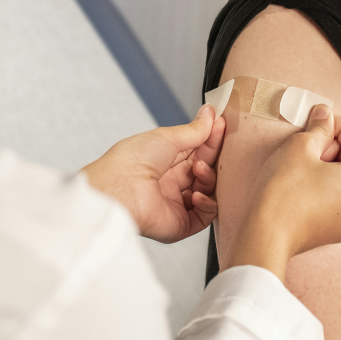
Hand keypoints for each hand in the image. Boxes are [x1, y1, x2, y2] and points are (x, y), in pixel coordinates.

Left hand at [81, 105, 227, 243]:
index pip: (195, 151)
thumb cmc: (131, 161)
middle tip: (220, 143)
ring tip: (199, 169)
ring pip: (207, 192)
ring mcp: (175, 204)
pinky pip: (204, 216)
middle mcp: (169, 183)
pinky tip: (198, 194)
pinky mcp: (179, 224)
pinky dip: (207, 204)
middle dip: (212, 157)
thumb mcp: (166, 137)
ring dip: (209, 178)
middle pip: (203, 170)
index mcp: (162, 162)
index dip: (209, 139)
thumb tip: (209, 115)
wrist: (118, 188)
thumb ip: (193, 130)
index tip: (221, 125)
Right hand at [221, 105, 340, 280]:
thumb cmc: (284, 192)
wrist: (267, 234)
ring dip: (336, 166)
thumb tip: (325, 114)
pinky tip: (310, 180)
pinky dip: (333, 186)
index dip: (340, 125)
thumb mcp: (300, 147)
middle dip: (339, 146)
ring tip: (309, 161)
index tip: (321, 118)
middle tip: (313, 140)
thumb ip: (319, 127)